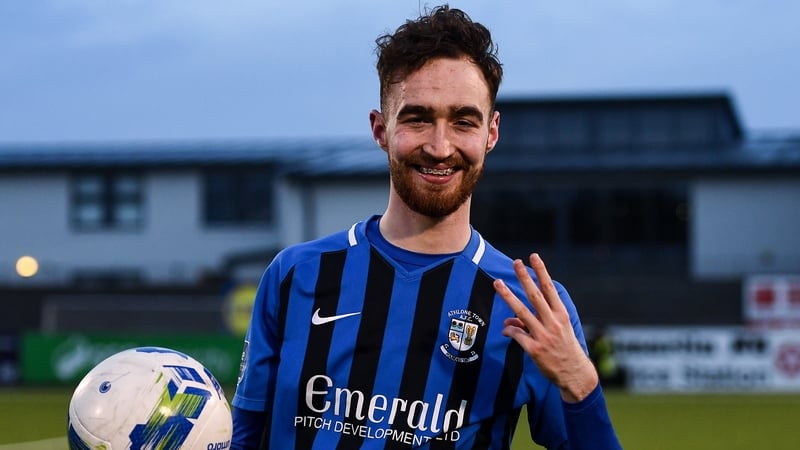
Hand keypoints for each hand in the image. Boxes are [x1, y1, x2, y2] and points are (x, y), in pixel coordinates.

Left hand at [493, 253, 597, 402]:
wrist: (575, 374)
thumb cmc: (564, 349)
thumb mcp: (555, 331)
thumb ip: (532, 322)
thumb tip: (509, 320)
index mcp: (561, 314)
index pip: (549, 288)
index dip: (541, 271)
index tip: (534, 256)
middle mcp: (553, 322)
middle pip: (535, 295)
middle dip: (524, 277)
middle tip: (515, 262)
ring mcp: (544, 336)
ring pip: (521, 312)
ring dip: (508, 295)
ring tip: (497, 283)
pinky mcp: (535, 349)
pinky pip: (517, 334)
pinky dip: (510, 330)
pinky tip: (506, 329)